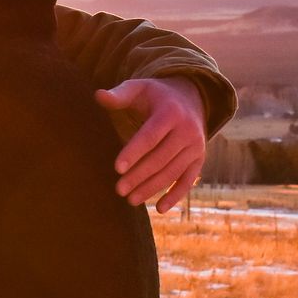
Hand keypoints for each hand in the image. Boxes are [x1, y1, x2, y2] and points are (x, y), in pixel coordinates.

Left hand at [95, 77, 206, 212]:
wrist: (190, 99)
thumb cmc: (156, 96)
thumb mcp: (139, 88)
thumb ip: (119, 94)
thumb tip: (98, 96)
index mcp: (171, 112)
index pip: (151, 136)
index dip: (134, 152)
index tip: (117, 168)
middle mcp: (188, 130)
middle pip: (161, 158)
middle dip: (139, 175)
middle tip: (119, 189)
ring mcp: (196, 146)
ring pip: (172, 172)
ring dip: (152, 188)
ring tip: (131, 200)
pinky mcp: (199, 159)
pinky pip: (188, 180)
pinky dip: (175, 195)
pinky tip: (160, 208)